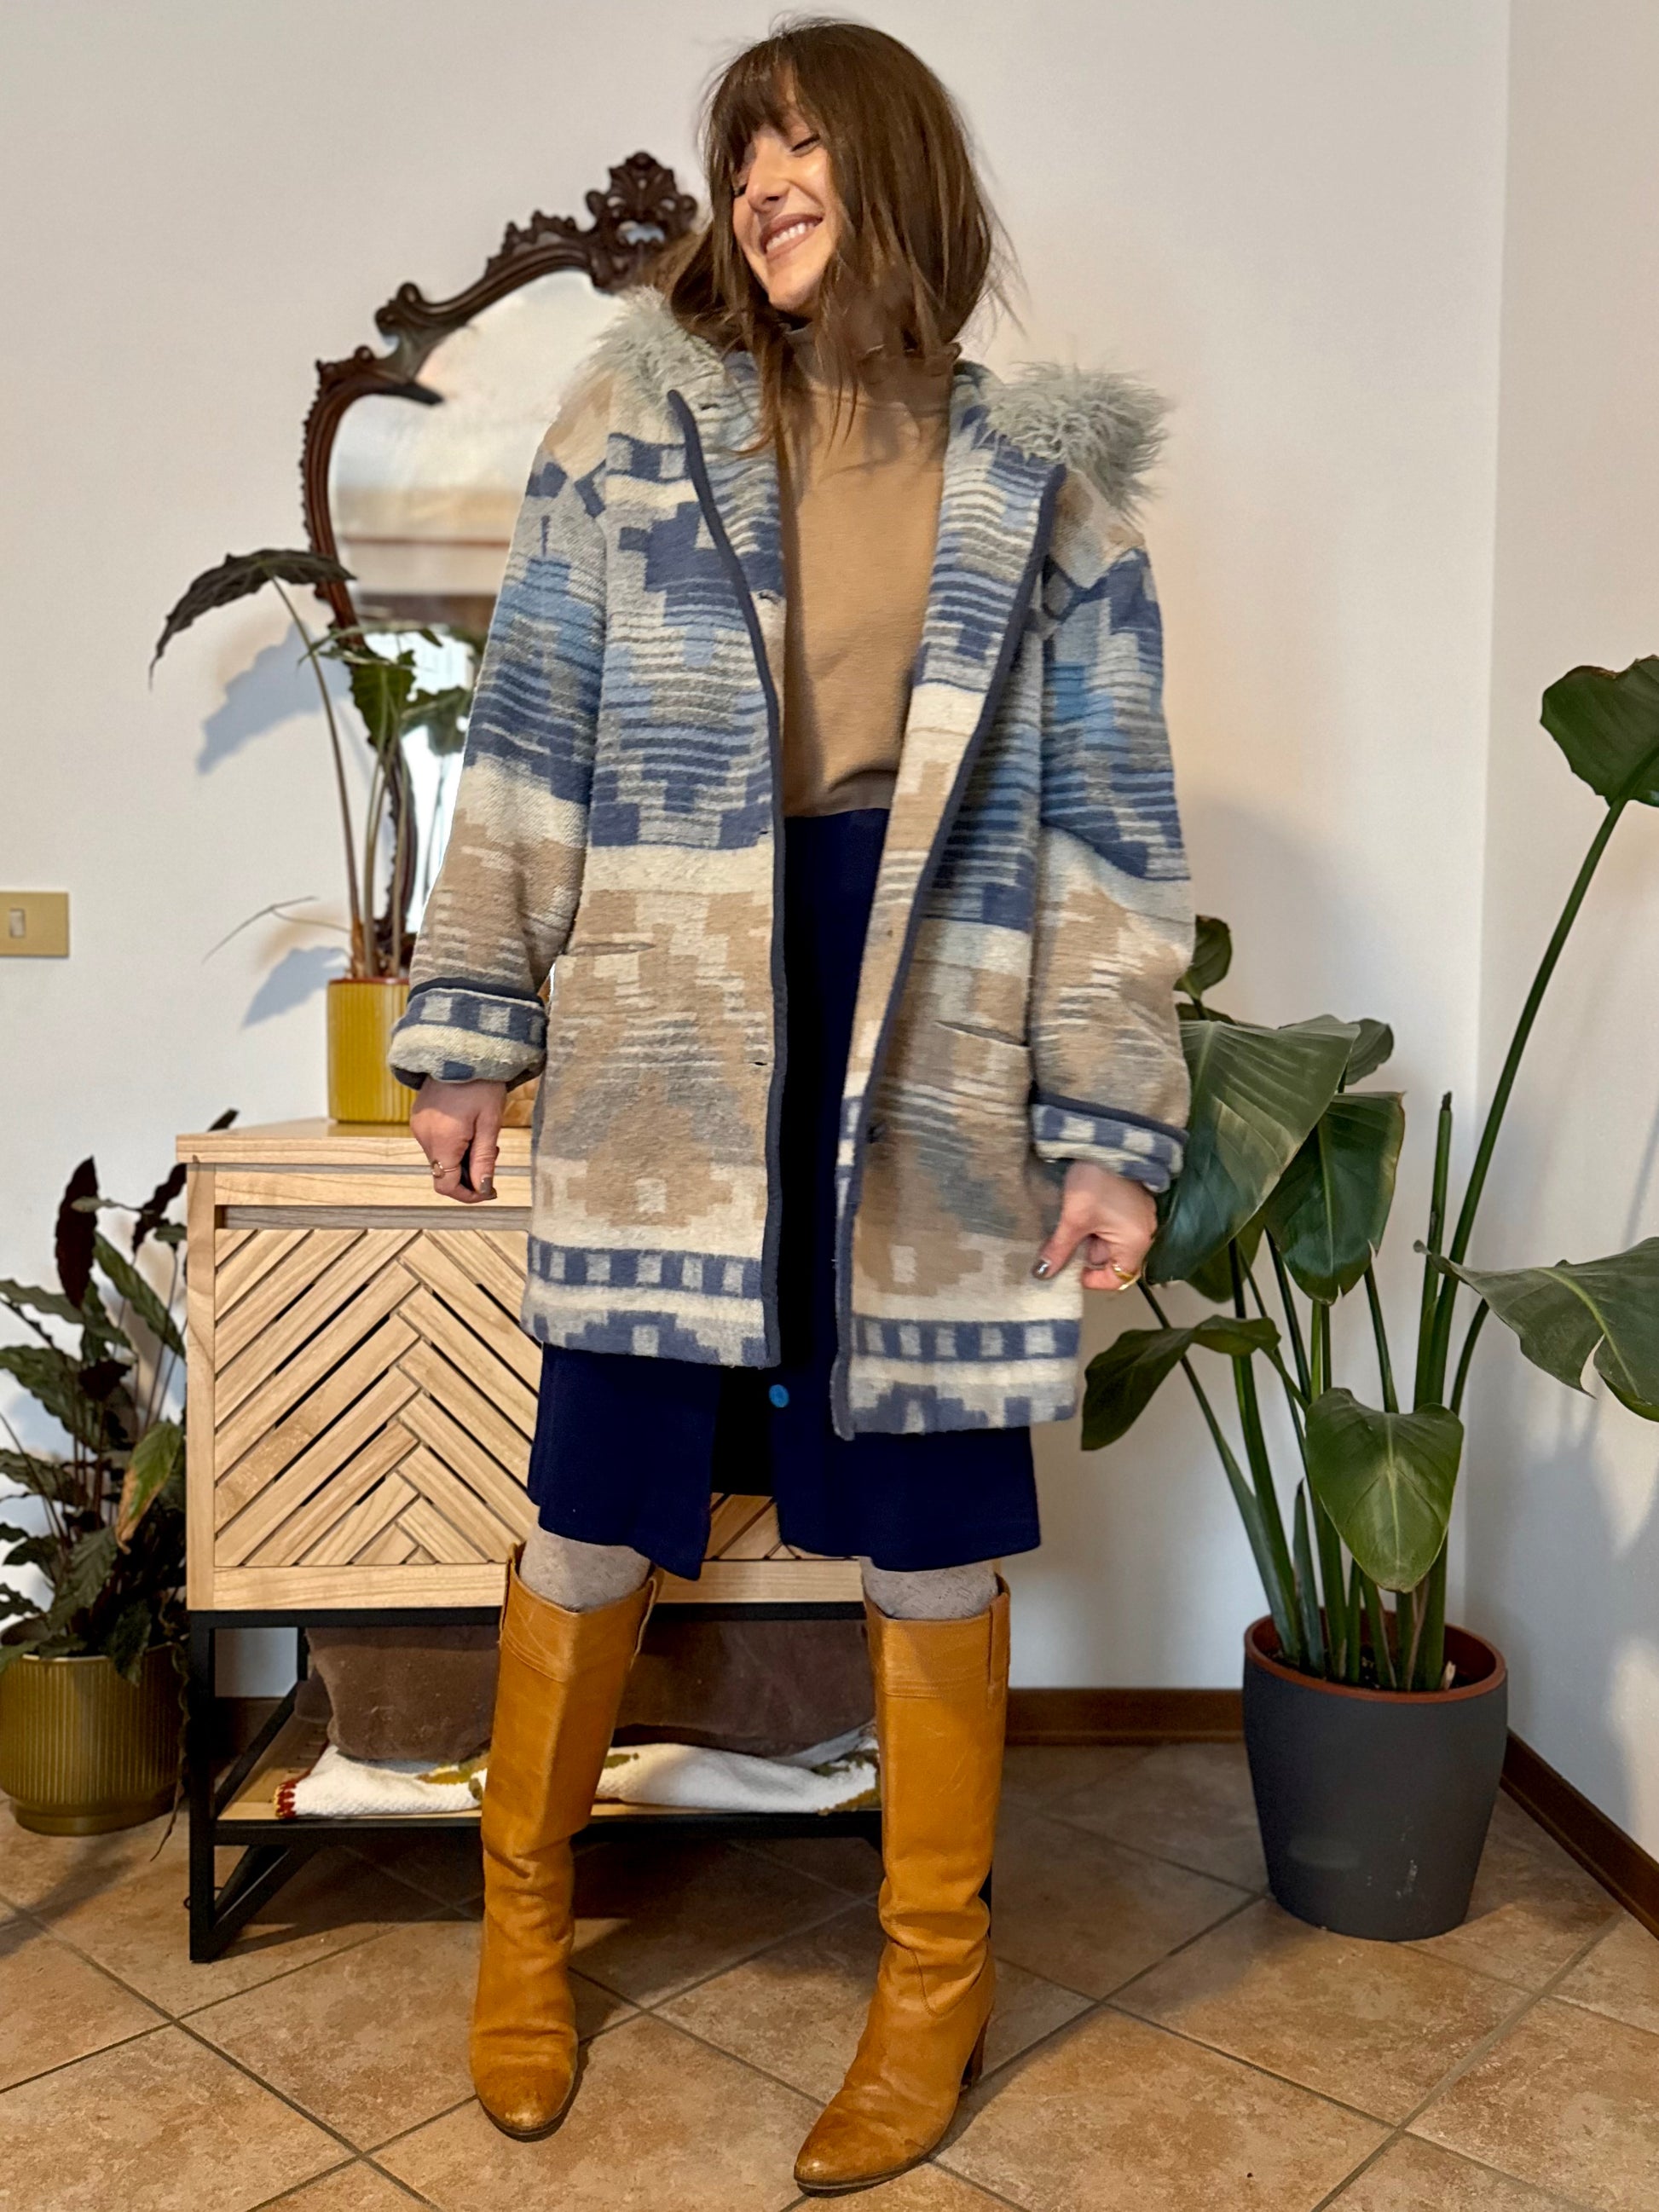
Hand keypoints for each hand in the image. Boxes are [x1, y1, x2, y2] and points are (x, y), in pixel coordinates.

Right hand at [411, 1077, 506, 1203]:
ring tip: (482, 1136)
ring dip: (461, 1158)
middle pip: (443, 1173)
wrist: (461, 1048)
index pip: (446, 1186)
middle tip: (493, 1155)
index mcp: (441, 1141)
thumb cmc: (481, 1083)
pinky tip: (468, 1128)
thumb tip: (482, 1188)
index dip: (468, 1195)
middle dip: (468, 1174)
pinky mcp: (419, 1118)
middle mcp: (423, 1137)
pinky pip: (435, 1142)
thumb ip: (484, 1159)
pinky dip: (452, 1145)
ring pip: (440, 1158)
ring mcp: (418, 1126)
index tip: (489, 1190)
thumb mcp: (490, 1123)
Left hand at [1032, 1161, 1155, 1292]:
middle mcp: (1144, 1233)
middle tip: (1061, 1243)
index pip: (1118, 1278)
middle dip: (1084, 1254)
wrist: (1106, 1140)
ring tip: (1068, 1224)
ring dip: (1087, 1237)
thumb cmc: (1096, 1181)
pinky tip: (1078, 1213)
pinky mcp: (1131, 1203)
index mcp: (1136, 1242)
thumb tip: (1043, 1273)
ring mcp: (1139, 1217)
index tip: (1069, 1268)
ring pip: (1108, 1241)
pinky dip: (1094, 1224)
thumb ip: (1060, 1249)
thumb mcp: (1074, 1219)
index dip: (1092, 1279)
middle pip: (1111, 1259)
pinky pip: (1112, 1225)